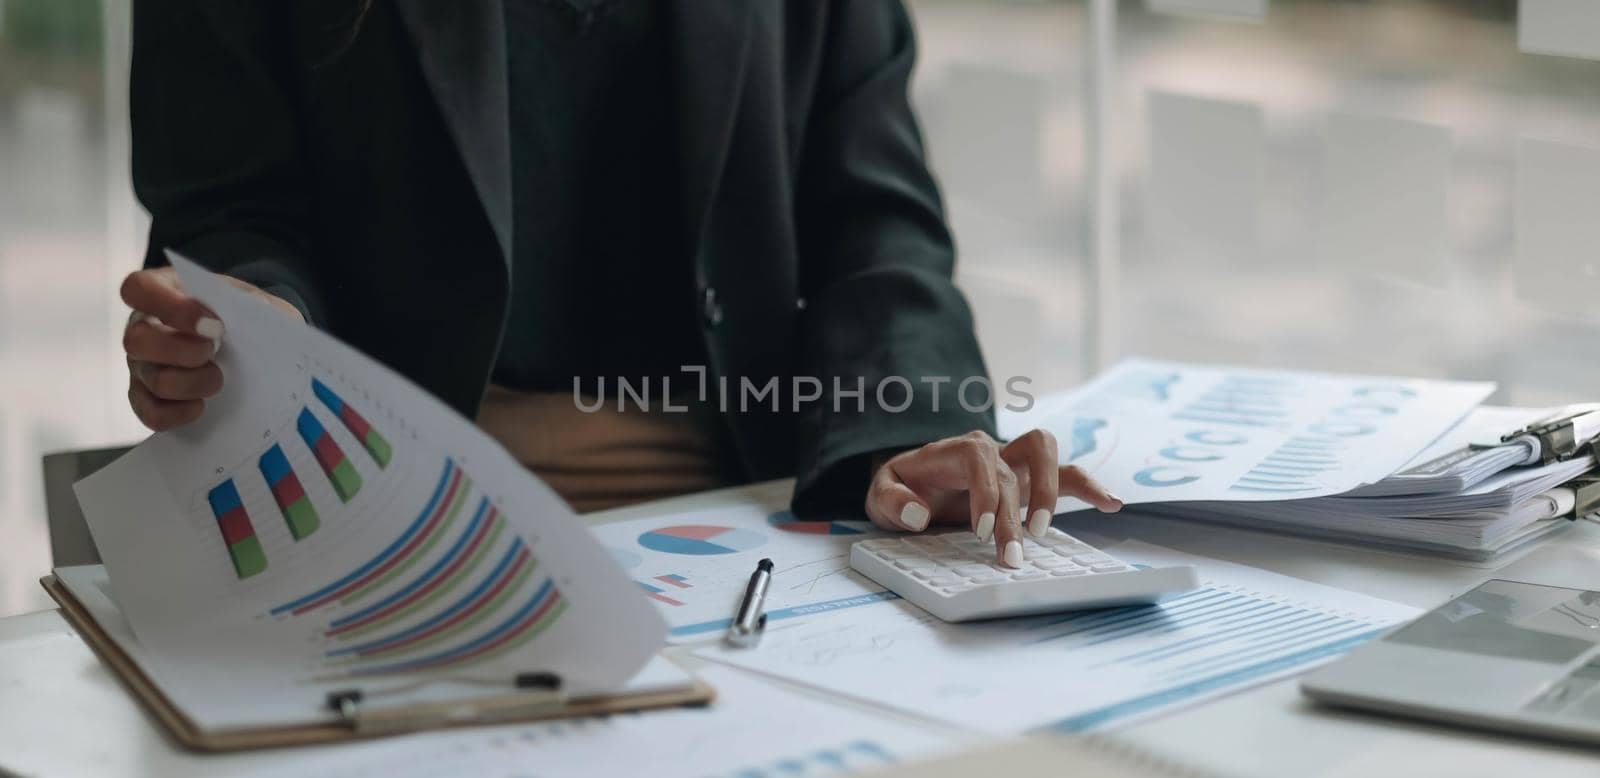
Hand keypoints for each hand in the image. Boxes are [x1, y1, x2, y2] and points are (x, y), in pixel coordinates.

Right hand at [121, 266, 301, 430]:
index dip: (171, 308)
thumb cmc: (246, 315)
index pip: (138, 289)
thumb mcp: (250, 299)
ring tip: (218, 378)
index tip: (213, 324)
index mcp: (163, 291)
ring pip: (152, 380)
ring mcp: (141, 364)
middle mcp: (142, 326)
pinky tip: (202, 405)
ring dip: (192, 384)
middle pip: (135, 340)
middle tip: (215, 351)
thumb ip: (243, 302)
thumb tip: (246, 317)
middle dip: (183, 351)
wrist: (256, 345)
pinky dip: (179, 414)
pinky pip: (150, 414)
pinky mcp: (147, 397)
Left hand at [864, 430, 1122, 568]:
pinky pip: (1066, 474)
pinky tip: (1112, 503)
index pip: (979, 459)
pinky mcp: (1030, 481)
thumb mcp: (879, 494)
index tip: (982, 532)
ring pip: (1046, 454)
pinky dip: (1089, 486)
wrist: (910, 482)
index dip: (986, 493)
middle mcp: (989, 450)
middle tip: (1010, 556)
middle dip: (1016, 512)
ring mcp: (1013, 463)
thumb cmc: (900, 488)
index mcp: (954, 450)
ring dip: (1052, 491)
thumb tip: (917, 514)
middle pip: (1014, 468)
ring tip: (1043, 532)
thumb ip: (891, 501)